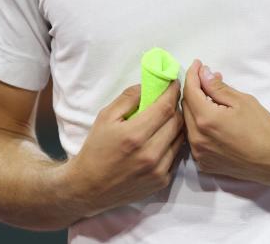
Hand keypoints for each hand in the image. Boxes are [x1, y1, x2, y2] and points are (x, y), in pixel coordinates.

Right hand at [66, 80, 183, 216]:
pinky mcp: (162, 182)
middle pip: (177, 122)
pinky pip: (176, 156)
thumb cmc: (96, 148)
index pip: (165, 107)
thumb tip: (149, 86)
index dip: (173, 92)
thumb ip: (128, 98)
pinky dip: (172, 144)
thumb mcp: (105, 116)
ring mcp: (158, 170)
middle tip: (169, 100)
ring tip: (165, 119)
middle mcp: (150, 154)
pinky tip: (161, 139)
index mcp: (134, 135)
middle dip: (176, 106)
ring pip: (180, 139)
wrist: (90, 187)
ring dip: (176, 125)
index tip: (174, 82)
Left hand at [182, 59, 269, 185]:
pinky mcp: (204, 163)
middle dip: (195, 90)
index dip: (192, 75)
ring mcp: (199, 153)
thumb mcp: (242, 101)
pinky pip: (195, 138)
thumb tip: (203, 74)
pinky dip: (199, 126)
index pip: (190, 91)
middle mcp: (196, 138)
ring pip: (189, 123)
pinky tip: (213, 120)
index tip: (198, 64)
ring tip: (212, 99)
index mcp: (205, 120)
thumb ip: (218, 87)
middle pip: (186, 106)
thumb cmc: (262, 129)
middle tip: (209, 80)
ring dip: (196, 108)